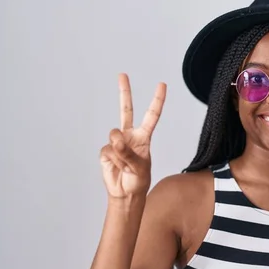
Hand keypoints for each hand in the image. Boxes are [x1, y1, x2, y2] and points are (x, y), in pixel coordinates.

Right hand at [100, 73, 165, 198]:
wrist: (125, 193)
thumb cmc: (138, 180)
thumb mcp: (139, 168)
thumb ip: (128, 152)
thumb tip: (115, 138)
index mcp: (143, 137)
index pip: (151, 116)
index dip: (157, 100)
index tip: (162, 85)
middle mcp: (130, 136)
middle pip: (126, 110)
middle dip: (124, 92)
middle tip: (122, 74)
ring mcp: (116, 142)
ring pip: (114, 136)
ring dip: (120, 151)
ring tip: (125, 164)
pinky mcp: (105, 151)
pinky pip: (107, 150)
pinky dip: (113, 159)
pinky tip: (116, 166)